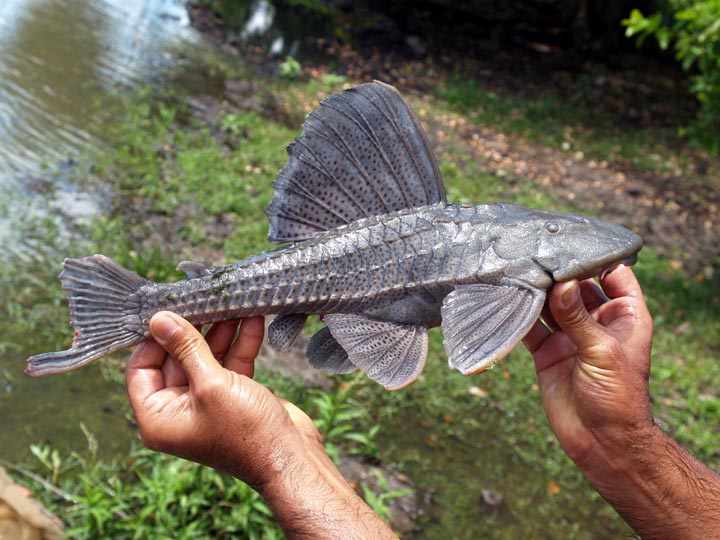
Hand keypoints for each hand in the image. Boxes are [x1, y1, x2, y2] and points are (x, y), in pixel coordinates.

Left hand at [126, 312, 396, 538]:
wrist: (291, 457)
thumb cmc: (247, 433)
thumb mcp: (211, 384)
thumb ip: (186, 348)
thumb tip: (159, 319)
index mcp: (159, 418)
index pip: (141, 370)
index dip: (153, 340)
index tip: (168, 312)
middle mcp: (179, 412)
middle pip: (176, 360)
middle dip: (194, 330)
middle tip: (204, 301)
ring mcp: (208, 404)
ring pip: (207, 359)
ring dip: (221, 333)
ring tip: (232, 305)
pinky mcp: (234, 397)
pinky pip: (230, 365)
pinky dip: (241, 344)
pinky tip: (252, 320)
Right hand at [522, 264, 654, 466]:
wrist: (601, 442)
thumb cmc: (619, 398)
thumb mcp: (603, 352)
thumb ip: (578, 317)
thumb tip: (560, 283)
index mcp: (624, 316)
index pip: (614, 275)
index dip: (596, 258)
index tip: (572, 242)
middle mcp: (596, 322)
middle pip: (575, 287)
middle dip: (557, 272)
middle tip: (534, 252)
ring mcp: (571, 336)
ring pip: (550, 305)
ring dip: (534, 292)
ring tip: (515, 271)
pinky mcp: (548, 352)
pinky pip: (530, 328)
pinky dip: (517, 316)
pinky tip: (504, 301)